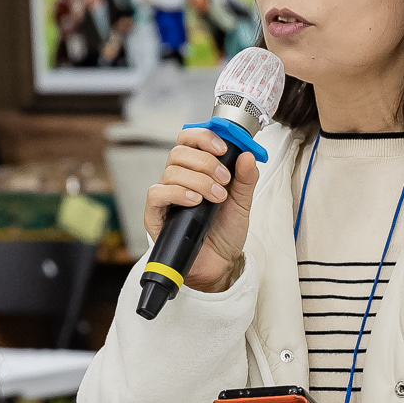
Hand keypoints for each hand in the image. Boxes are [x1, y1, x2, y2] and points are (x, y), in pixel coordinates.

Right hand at [144, 127, 259, 293]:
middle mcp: (178, 179)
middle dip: (206, 162)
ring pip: (171, 171)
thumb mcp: (243, 203)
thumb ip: (245, 179)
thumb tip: (247, 155)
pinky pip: (157, 193)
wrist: (219, 264)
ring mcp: (166, 196)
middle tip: (225, 180)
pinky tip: (195, 202)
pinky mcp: (156, 214)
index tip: (223, 148)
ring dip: (198, 181)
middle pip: (179, 152)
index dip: (203, 137)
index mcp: (196, 170)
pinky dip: (177, 193)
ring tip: (217, 197)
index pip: (189, 140)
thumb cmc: (225, 233)